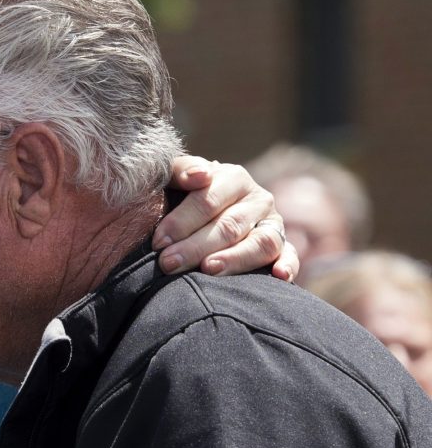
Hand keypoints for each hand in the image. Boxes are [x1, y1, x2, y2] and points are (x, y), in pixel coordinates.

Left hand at [155, 156, 298, 281]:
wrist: (201, 211)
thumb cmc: (181, 195)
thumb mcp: (175, 178)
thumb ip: (181, 170)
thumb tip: (200, 176)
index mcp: (232, 178)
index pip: (208, 200)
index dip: (182, 221)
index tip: (159, 242)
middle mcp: (257, 199)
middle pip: (230, 225)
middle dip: (196, 246)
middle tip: (169, 263)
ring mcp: (272, 223)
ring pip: (260, 242)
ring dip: (235, 259)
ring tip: (208, 270)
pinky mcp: (282, 246)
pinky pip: (289, 256)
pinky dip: (288, 265)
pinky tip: (279, 276)